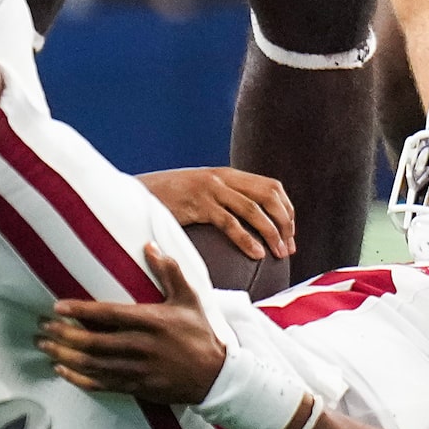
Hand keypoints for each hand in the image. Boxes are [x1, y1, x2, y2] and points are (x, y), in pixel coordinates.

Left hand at [36, 244, 225, 403]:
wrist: (214, 377)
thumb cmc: (199, 334)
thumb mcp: (188, 298)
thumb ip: (169, 271)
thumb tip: (150, 245)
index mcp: (151, 321)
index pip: (108, 315)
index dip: (81, 311)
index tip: (58, 306)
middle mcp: (140, 347)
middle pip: (93, 342)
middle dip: (63, 335)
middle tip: (42, 327)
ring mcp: (137, 370)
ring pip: (93, 365)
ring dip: (65, 356)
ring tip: (45, 346)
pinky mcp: (136, 388)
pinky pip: (101, 385)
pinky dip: (79, 378)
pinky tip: (62, 371)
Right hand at [137, 167, 294, 262]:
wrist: (139, 192)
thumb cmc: (170, 198)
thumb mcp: (201, 192)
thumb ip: (223, 199)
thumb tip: (248, 222)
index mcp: (228, 174)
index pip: (271, 186)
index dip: (286, 209)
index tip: (290, 232)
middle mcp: (223, 178)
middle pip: (269, 195)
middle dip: (285, 222)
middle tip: (289, 247)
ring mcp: (211, 190)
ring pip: (254, 209)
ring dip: (272, 233)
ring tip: (279, 254)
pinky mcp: (198, 205)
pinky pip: (230, 223)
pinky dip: (247, 239)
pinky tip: (257, 254)